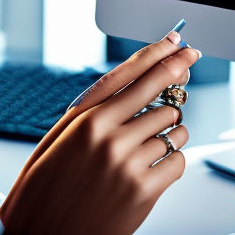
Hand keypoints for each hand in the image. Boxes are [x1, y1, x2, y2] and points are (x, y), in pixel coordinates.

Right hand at [0, 35, 200, 234]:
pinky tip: (156, 162)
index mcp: (84, 120)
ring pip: (172, 127)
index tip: (177, 42)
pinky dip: (172, 158)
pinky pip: (177, 161)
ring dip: (171, 127)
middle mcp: (108, 137)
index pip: (131, 74)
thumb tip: (126, 88)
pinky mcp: (144, 192)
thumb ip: (91, 113)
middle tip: (190, 60)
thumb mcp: (57, 139)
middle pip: (159, 92)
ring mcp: (128, 164)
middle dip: (178, 73)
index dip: (159, 53)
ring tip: (155, 135)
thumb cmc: (44, 189)